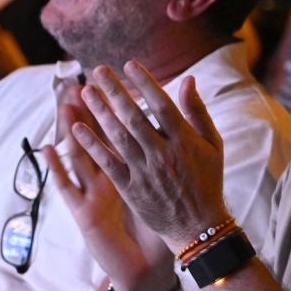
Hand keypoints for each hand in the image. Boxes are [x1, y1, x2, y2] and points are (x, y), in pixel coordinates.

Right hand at [43, 96, 174, 290]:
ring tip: (63, 104)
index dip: (114, 110)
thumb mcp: (165, 192)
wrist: (150, 268)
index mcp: (130, 173)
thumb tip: (173, 134)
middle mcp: (109, 180)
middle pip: (96, 140)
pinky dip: (57, 168)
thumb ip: (168, 161)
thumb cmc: (159, 231)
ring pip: (79, 156)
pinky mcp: (84, 212)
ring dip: (71, 130)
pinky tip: (47, 148)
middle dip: (90, 111)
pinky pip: (68, 186)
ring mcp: (93, 195)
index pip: (121, 135)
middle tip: (80, 81)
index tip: (111, 82)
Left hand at [69, 62, 228, 249]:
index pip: (162, 105)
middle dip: (115, 91)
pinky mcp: (130, 189)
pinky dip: (92, 145)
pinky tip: (77, 129)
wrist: (199, 226)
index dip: (145, 83)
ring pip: (118, 136)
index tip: (129, 65)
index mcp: (185, 142)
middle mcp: (164, 155)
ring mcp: (145, 172)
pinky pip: (108, 163)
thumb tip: (188, 80)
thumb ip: (198, 112)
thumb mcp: (213, 145)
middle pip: (134, 116)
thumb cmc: (207, 181)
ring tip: (86, 92)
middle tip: (99, 71)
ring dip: (100, 113)